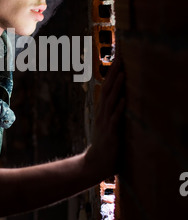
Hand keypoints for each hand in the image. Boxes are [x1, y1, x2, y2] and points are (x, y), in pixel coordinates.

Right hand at [85, 58, 125, 182]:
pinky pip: (115, 118)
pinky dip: (119, 108)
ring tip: (122, 72)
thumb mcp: (107, 124)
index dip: (112, 72)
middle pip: (107, 88)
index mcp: (102, 109)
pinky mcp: (110, 132)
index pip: (107, 86)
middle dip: (114, 72)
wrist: (95, 162)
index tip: (118, 58)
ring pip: (110, 100)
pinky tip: (124, 99)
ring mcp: (105, 122)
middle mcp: (102, 112)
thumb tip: (120, 98)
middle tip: (119, 57)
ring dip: (116, 86)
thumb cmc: (105, 144)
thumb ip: (112, 111)